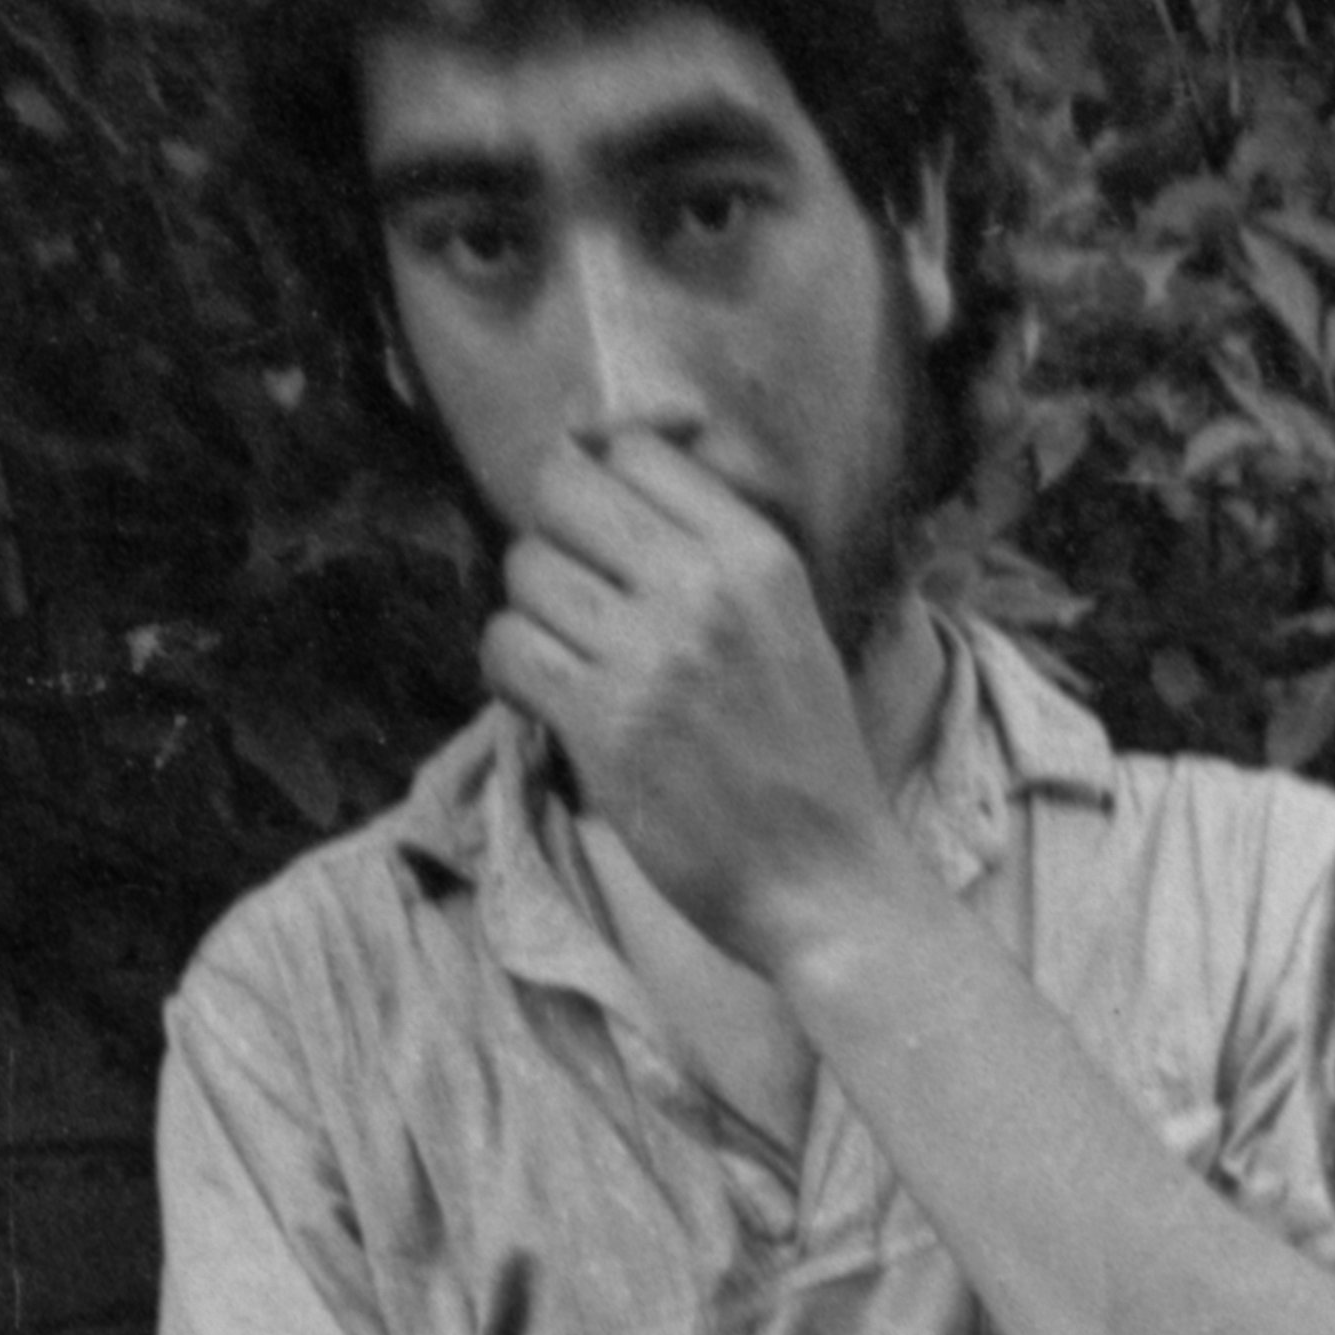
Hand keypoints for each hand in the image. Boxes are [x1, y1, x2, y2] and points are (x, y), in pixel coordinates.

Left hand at [481, 437, 897, 977]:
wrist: (826, 886)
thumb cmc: (807, 765)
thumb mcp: (793, 625)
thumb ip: (716, 551)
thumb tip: (610, 470)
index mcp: (756, 555)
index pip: (632, 448)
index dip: (599, 481)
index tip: (603, 534)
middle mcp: (702, 589)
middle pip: (560, 489)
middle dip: (554, 538)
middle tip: (577, 599)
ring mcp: (650, 656)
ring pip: (526, 568)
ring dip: (533, 613)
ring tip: (570, 661)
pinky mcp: (604, 724)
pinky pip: (507, 646)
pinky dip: (512, 672)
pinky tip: (550, 701)